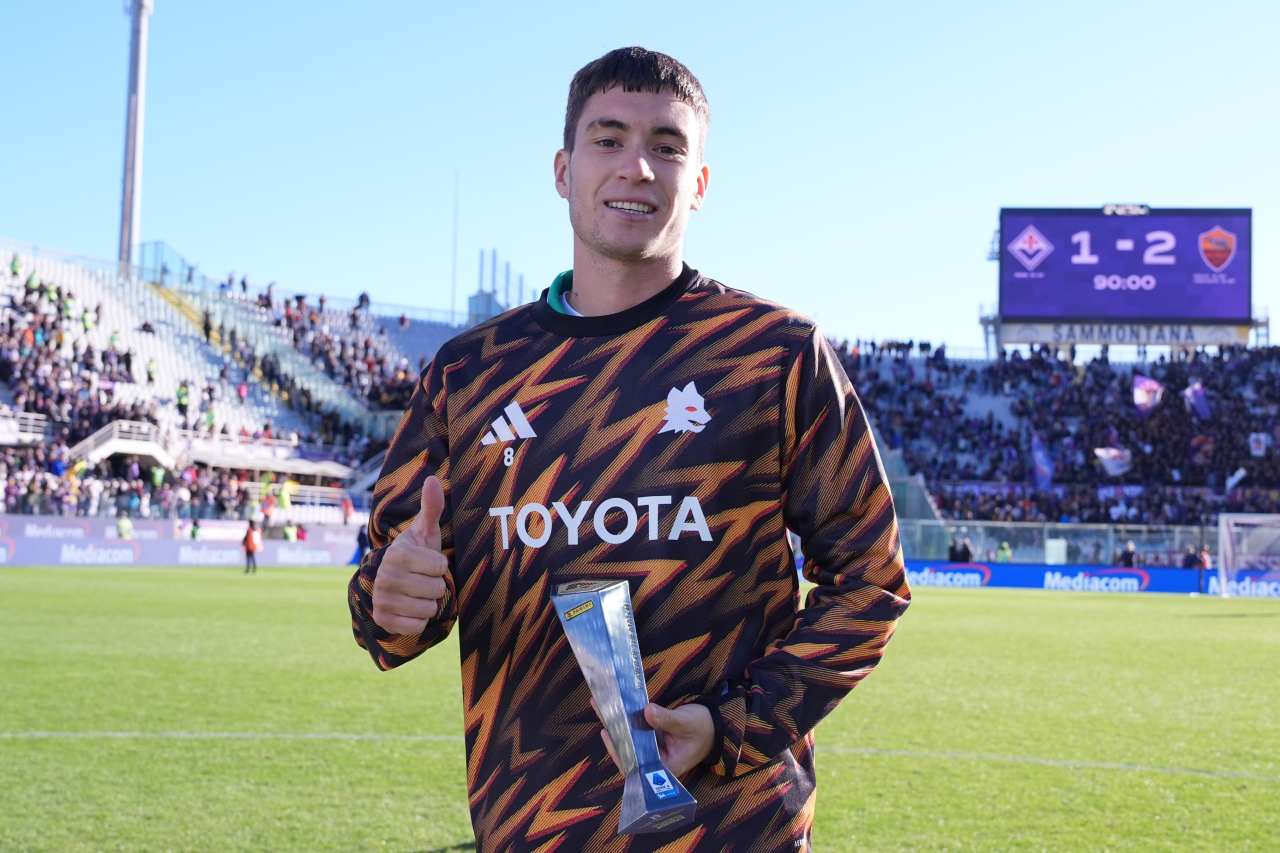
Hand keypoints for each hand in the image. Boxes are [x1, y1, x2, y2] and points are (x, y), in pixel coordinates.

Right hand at [371, 475, 449, 634]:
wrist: (396, 581)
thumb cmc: (417, 554)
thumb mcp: (425, 532)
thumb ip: (431, 508)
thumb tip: (433, 479)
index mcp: (397, 554)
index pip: (440, 566)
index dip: (439, 565)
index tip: (427, 562)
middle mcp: (385, 577)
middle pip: (435, 590)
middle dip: (435, 586)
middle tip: (422, 579)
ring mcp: (382, 600)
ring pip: (428, 609)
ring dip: (428, 603)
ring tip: (417, 592)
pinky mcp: (383, 620)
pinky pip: (418, 626)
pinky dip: (419, 620)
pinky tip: (410, 608)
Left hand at [597, 701, 714, 778]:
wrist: (715, 726)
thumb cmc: (704, 728)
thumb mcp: (687, 723)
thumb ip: (667, 719)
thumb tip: (647, 711)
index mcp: (664, 768)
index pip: (636, 765)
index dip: (620, 751)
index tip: (608, 734)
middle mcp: (654, 763)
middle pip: (628, 751)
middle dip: (613, 732)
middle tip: (600, 708)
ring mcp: (651, 750)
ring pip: (628, 740)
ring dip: (615, 722)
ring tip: (600, 702)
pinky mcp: (650, 739)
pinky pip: (634, 731)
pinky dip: (625, 719)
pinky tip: (613, 705)